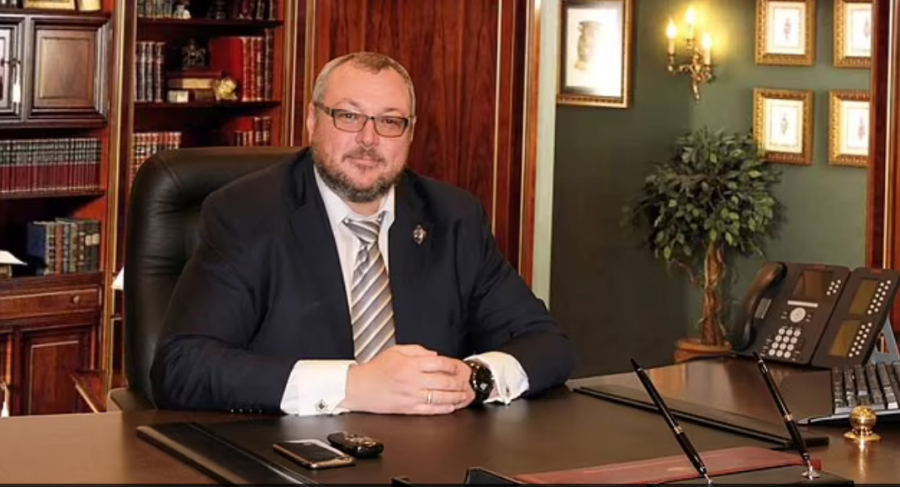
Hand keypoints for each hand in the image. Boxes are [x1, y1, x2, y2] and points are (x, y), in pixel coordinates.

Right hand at [339, 345, 474, 414]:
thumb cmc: (376, 370)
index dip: (454, 365)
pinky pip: (431, 410)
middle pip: (444, 381)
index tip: (459, 367)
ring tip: (465, 395)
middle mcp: (413, 380)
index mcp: (410, 364)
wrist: (359, 388)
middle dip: (459, 382)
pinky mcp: (408, 409)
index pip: (440, 364)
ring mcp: (411, 396)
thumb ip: (418, 350)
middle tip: (467, 382)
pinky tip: (451, 406)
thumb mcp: (396, 351)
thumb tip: (436, 355)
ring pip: (441, 397)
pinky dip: (444, 408)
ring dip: (456, 397)